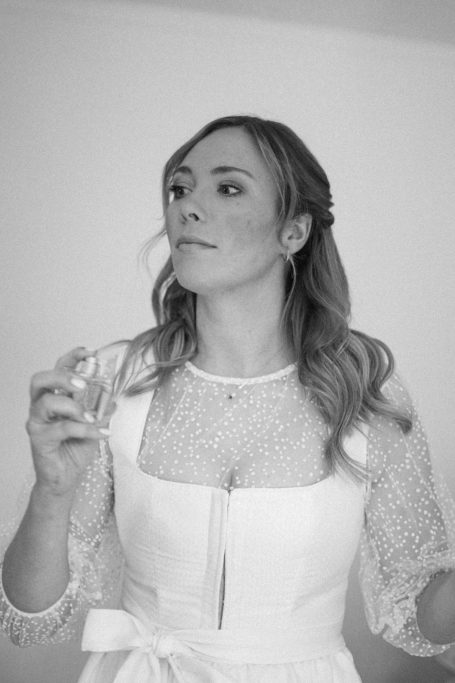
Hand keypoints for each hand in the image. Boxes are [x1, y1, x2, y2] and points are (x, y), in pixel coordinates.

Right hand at [26, 347, 110, 496]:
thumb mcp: (94, 424)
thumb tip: (115, 398)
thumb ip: (101, 410)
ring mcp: (37, 422)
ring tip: (93, 416)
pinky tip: (101, 432)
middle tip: (83, 384)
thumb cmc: (75, 448)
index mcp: (56, 396)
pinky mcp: (39, 439)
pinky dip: (84, 429)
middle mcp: (41, 406)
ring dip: (73, 406)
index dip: (73, 357)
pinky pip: (61, 428)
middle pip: (41, 380)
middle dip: (63, 376)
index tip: (91, 352)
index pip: (58, 368)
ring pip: (46, 403)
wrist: (65, 478)